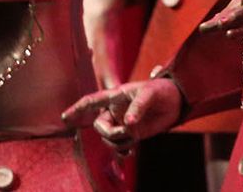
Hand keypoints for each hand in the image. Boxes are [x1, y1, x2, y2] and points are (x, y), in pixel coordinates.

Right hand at [60, 75, 181, 149]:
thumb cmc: (162, 90)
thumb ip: (138, 106)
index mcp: (116, 96)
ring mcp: (123, 123)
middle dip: (109, 132)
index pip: (92, 101)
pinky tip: (130, 152)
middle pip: (99, 126)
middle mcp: (116, 110)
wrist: (177, 101)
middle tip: (126, 133)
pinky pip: (120, 146)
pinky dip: (122, 151)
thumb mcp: (151, 92)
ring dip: (119, 142)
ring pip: (109, 138)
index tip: (65, 118)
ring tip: (135, 137)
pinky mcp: (132, 134)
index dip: (77, 109)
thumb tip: (128, 123)